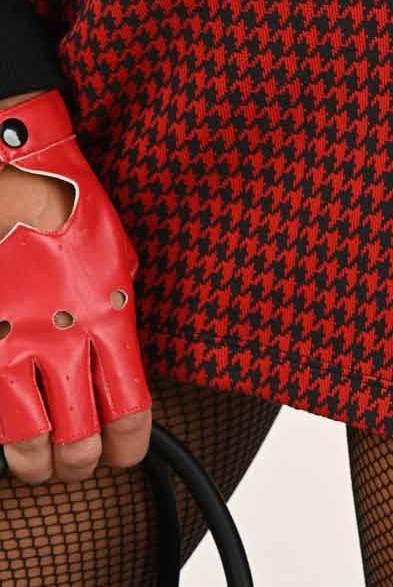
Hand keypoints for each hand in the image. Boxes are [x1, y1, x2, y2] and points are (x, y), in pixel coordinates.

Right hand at [0, 90, 153, 484]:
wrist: (21, 179)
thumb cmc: (76, 211)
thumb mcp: (119, 263)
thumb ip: (119, 320)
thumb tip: (119, 365)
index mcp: (110, 319)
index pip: (128, 411)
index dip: (129, 446)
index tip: (125, 454)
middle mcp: (62, 342)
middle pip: (77, 441)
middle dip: (82, 463)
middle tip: (80, 461)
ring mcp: (13, 346)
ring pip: (25, 442)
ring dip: (37, 462)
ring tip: (41, 462)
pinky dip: (2, 428)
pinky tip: (10, 425)